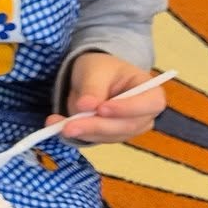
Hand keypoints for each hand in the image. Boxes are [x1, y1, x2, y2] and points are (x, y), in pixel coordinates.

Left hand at [50, 53, 165, 144]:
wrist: (92, 76)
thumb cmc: (101, 69)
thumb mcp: (96, 70)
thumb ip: (93, 87)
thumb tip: (86, 107)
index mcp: (150, 91)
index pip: (150, 104)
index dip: (128, 109)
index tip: (102, 108)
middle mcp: (144, 115)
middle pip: (127, 126)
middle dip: (97, 126)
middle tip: (70, 126)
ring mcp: (128, 128)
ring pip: (110, 136)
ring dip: (84, 133)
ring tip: (59, 125)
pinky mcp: (109, 136)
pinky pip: (95, 139)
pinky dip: (77, 134)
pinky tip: (57, 126)